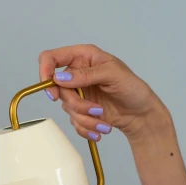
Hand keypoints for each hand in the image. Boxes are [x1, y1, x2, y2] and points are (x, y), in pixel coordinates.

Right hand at [38, 44, 165, 142]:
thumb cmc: (133, 88)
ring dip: (85, 118)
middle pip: (58, 90)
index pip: (51, 58)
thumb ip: (86, 74)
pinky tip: (101, 127)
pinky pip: (73, 121)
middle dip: (76, 104)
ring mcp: (77, 93)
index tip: (52, 92)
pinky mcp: (80, 110)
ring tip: (103, 121)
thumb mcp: (113, 74)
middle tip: (95, 110)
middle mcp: (77, 74)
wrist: (140, 114)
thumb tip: (60, 78)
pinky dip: (86, 128)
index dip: (45, 72)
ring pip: (66, 108)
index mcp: (83, 57)